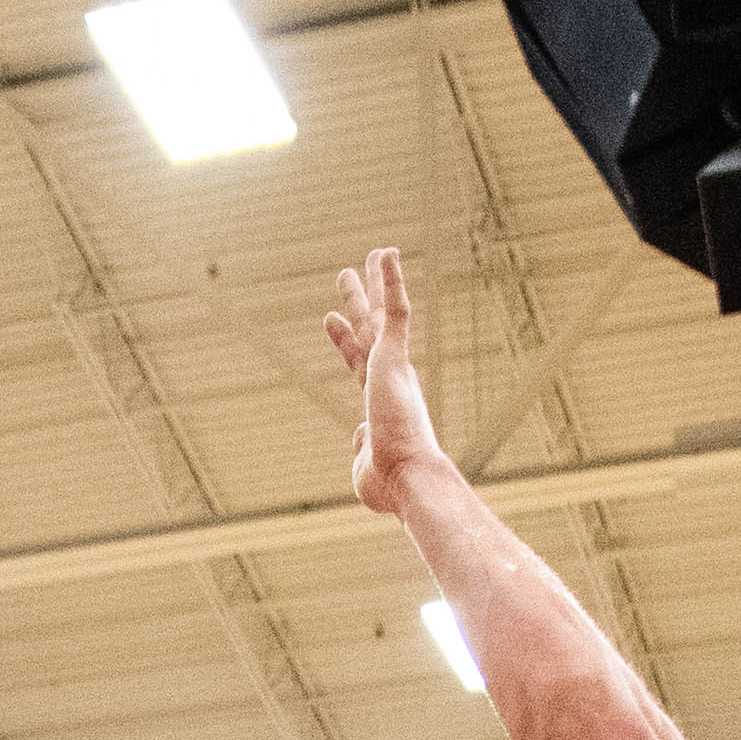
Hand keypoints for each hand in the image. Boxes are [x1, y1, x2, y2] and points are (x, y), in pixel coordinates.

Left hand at [325, 247, 445, 516]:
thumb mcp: (364, 470)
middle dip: (361, 302)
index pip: (359, 365)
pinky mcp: (396, 358)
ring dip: (376, 283)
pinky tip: (389, 254)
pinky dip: (393, 283)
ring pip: (382, 314)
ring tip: (374, 253)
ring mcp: (394, 368)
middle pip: (371, 332)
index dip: (345, 342)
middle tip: (350, 275)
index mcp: (383, 406)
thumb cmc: (388, 487)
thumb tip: (360, 437)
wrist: (408, 479)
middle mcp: (392, 382)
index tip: (332, 320)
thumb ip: (360, 450)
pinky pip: (397, 312)